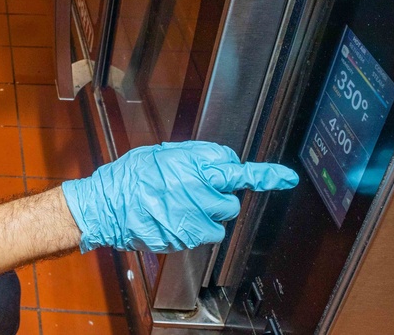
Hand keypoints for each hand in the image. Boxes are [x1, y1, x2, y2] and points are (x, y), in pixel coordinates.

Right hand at [61, 141, 298, 252]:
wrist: (106, 206)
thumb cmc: (130, 177)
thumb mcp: (161, 154)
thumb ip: (194, 156)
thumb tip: (222, 161)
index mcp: (190, 166)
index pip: (234, 169)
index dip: (264, 174)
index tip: (286, 177)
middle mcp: (195, 192)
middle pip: (231, 202)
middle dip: (218, 198)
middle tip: (194, 193)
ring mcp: (191, 219)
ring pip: (219, 222)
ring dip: (207, 216)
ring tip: (179, 208)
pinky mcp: (185, 239)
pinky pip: (203, 236)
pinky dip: (193, 230)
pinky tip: (172, 220)